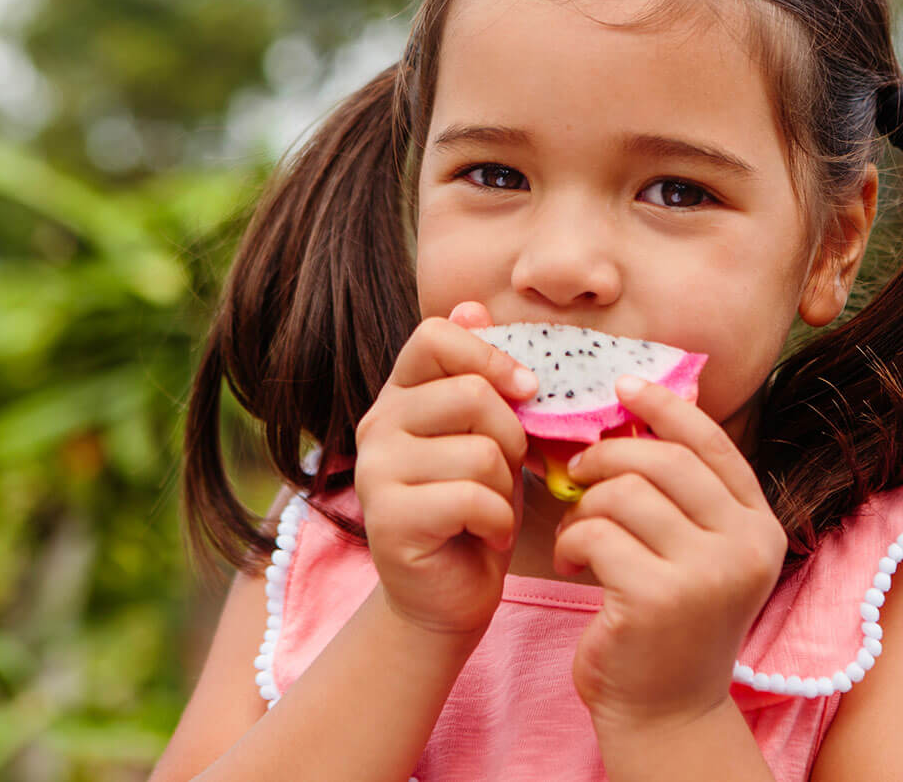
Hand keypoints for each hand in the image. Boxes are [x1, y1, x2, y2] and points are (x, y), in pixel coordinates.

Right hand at [353, 301, 536, 639]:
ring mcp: (375, 472)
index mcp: (401, 395)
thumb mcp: (490, 435)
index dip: (491, 355)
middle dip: (512, 436)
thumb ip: (482, 378)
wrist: (446, 597)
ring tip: (491, 511)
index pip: (436, 335)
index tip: (527, 390)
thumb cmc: (475, 510)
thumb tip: (473, 305)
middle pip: (470, 393)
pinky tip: (487, 536)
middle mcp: (376, 425)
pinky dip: (498, 522)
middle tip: (507, 473)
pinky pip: (472, 498)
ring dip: (506, 489)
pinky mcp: (389, 519)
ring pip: (480, 451)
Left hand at [555, 377, 787, 728]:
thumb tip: (640, 408)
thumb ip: (687, 495)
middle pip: (663, 460)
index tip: (625, 387)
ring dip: (585, 507)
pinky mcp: (657, 598)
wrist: (666, 715)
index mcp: (761, 527)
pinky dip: (571, 542)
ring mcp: (706, 574)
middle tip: (577, 470)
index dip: (667, 406)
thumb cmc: (671, 625)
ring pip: (624, 493)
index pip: (713, 443)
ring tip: (578, 535)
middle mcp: (745, 547)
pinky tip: (571, 564)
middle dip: (608, 455)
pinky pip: (596, 533)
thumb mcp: (700, 555)